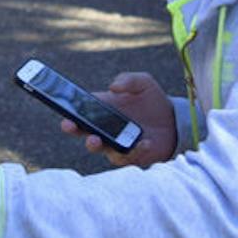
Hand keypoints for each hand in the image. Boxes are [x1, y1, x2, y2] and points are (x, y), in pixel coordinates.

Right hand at [62, 72, 176, 167]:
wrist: (174, 122)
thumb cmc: (153, 100)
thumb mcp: (144, 83)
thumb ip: (128, 79)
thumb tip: (112, 87)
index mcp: (102, 108)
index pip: (80, 109)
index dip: (69, 110)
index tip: (63, 109)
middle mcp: (104, 127)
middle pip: (81, 130)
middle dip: (72, 129)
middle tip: (69, 126)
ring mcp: (114, 143)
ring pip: (98, 147)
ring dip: (93, 144)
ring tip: (95, 140)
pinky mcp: (128, 156)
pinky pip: (124, 157)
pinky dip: (133, 151)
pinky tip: (144, 143)